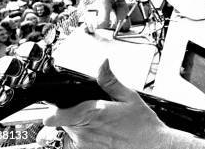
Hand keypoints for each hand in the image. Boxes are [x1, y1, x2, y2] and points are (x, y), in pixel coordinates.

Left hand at [37, 60, 165, 148]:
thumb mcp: (129, 97)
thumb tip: (102, 64)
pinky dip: (86, 141)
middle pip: (65, 122)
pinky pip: (79, 146)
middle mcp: (85, 133)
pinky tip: (102, 137)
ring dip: (80, 129)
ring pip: (71, 134)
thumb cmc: (143, 125)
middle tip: (93, 114)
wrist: (152, 147)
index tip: (52, 112)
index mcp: (93, 114)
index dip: (54, 113)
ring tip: (101, 126)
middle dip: (73, 116)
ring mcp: (86, 147)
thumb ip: (110, 81)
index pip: (58, 115)